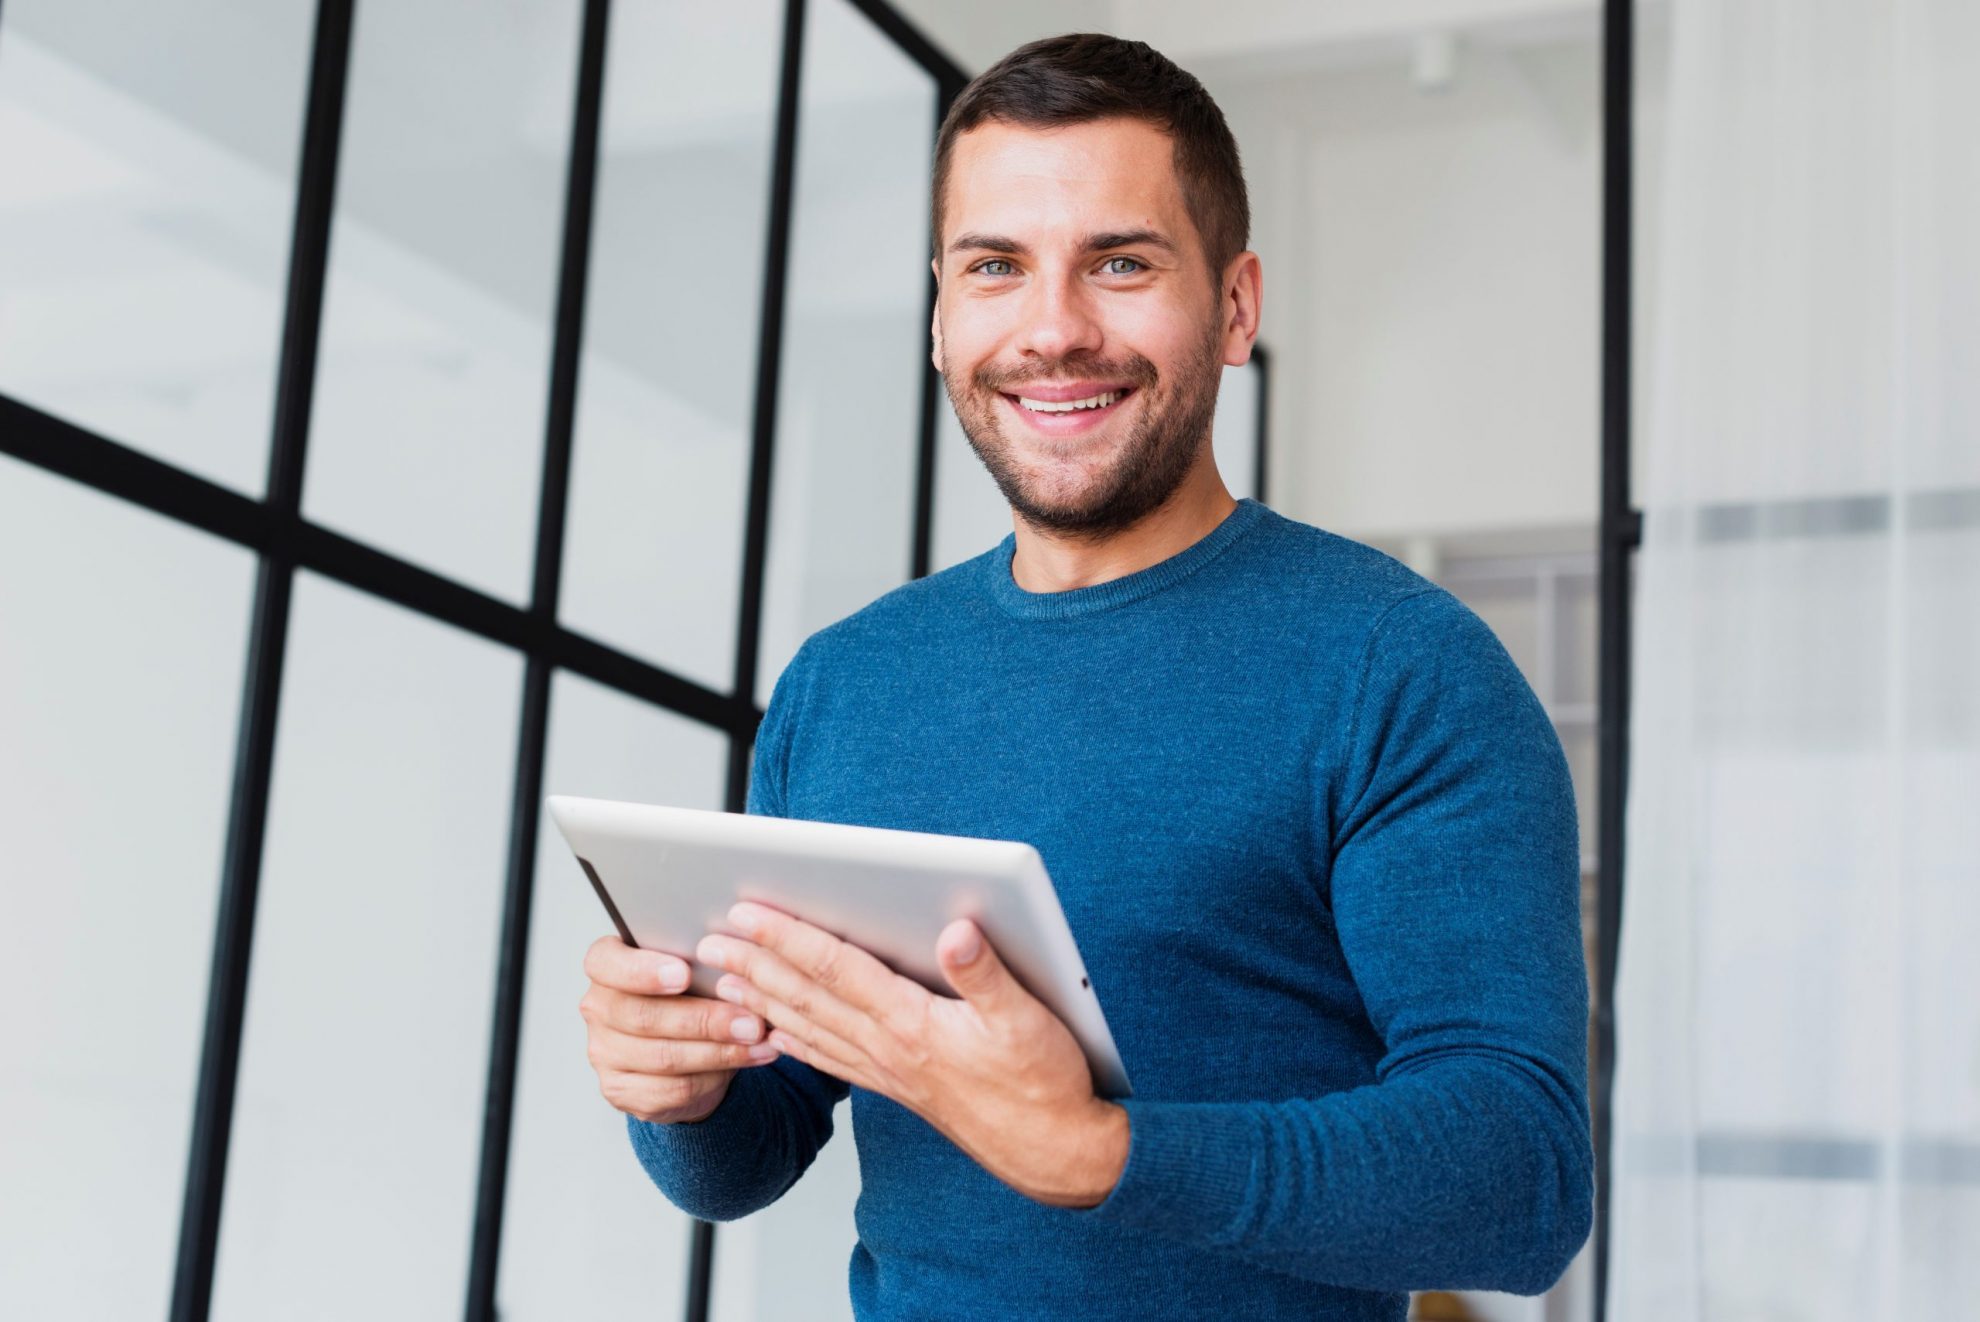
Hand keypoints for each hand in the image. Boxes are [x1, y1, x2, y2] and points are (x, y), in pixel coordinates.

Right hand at [578, 934, 781, 1124]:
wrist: (686, 1046)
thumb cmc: (690, 992)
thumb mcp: (696, 967)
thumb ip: (705, 961)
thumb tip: (740, 961)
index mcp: (606, 965)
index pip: (607, 963)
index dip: (643, 970)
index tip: (684, 974)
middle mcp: (598, 1008)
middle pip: (644, 1017)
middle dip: (704, 1020)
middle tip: (750, 1021)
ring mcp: (603, 1052)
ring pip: (663, 1057)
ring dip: (720, 1051)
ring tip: (759, 1041)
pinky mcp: (621, 1091)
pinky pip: (672, 1089)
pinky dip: (715, 1076)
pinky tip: (745, 1061)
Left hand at [696, 903, 1128, 1206]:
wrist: (1055, 1152)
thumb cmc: (1045, 1083)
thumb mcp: (1028, 1020)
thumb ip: (987, 974)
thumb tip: (955, 930)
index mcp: (913, 1024)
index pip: (837, 970)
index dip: (789, 938)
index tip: (747, 913)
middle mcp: (889, 1048)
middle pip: (807, 998)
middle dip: (754, 964)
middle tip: (706, 940)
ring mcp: (888, 1071)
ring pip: (809, 1028)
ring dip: (761, 999)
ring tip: (722, 976)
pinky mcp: (897, 1086)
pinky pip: (830, 1058)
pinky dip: (793, 1040)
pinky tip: (773, 1031)